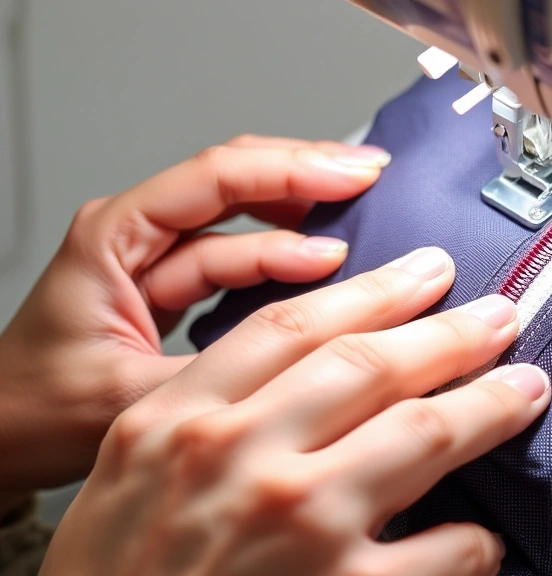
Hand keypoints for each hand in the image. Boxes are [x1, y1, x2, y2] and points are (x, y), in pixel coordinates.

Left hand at [0, 135, 390, 494]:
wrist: (1, 437)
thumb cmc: (36, 412)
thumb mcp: (133, 397)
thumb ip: (222, 371)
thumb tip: (309, 356)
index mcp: (113, 237)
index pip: (216, 179)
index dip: (292, 172)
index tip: (353, 178)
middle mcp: (137, 234)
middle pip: (235, 177)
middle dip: (307, 170)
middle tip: (372, 175)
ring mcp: (157, 259)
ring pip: (244, 214)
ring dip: (304, 206)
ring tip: (361, 203)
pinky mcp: (175, 286)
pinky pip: (241, 254)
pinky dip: (288, 251)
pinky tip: (327, 255)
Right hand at [42, 249, 547, 575]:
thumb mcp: (131, 469)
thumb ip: (207, 409)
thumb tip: (310, 367)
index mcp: (178, 419)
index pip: (295, 327)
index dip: (376, 290)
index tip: (426, 274)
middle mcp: (239, 457)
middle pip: (371, 365)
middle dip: (451, 334)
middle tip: (499, 317)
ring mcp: (296, 523)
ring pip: (423, 433)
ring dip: (489, 406)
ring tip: (524, 389)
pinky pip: (442, 549)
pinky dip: (474, 539)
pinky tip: (482, 535)